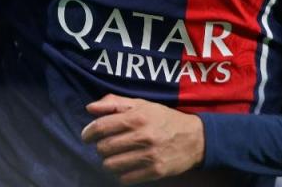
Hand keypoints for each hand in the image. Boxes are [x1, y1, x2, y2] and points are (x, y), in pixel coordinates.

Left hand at [81, 94, 204, 184]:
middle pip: (104, 148)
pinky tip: (125, 167)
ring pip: (111, 165)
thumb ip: (114, 103)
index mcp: (138, 116)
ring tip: (115, 157)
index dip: (89, 132)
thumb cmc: (164, 119)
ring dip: (109, 162)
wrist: (195, 138)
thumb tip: (90, 108)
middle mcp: (142, 136)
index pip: (102, 126)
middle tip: (106, 146)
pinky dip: (120, 174)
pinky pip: (125, 178)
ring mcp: (149, 155)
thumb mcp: (142, 104)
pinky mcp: (155, 171)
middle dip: (100, 147)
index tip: (87, 136)